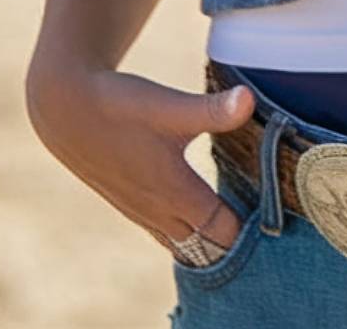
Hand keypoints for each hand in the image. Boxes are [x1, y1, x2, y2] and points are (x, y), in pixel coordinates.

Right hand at [25, 63, 257, 259]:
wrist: (67, 109)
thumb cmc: (120, 106)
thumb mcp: (169, 106)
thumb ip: (212, 110)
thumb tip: (250, 100)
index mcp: (175, 193)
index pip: (223, 234)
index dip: (251, 232)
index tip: (279, 218)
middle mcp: (160, 211)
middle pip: (206, 247)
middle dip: (233, 243)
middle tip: (267, 226)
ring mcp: (142, 211)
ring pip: (184, 244)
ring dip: (208, 239)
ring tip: (240, 223)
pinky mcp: (130, 203)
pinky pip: (166, 233)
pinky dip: (187, 232)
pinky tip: (199, 213)